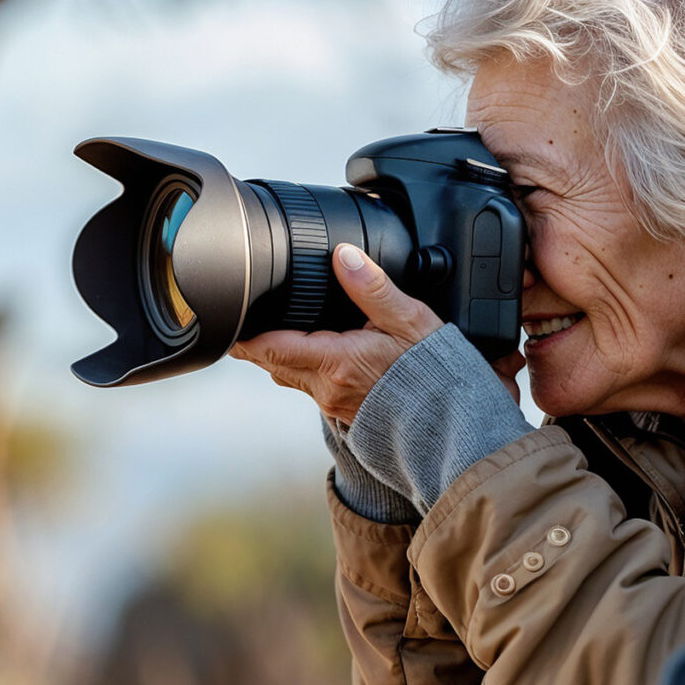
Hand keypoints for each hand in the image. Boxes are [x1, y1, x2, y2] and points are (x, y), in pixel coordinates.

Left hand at [234, 245, 521, 422]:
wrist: (458, 429)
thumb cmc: (438, 378)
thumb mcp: (410, 321)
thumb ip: (373, 288)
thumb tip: (343, 255)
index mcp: (334, 362)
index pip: (267, 347)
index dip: (242, 332)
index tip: (226, 313)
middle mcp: (327, 388)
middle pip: (272, 362)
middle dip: (258, 339)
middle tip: (247, 312)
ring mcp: (335, 404)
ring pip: (291, 375)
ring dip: (282, 352)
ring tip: (278, 326)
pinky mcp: (348, 413)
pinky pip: (314, 386)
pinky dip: (308, 365)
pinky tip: (322, 349)